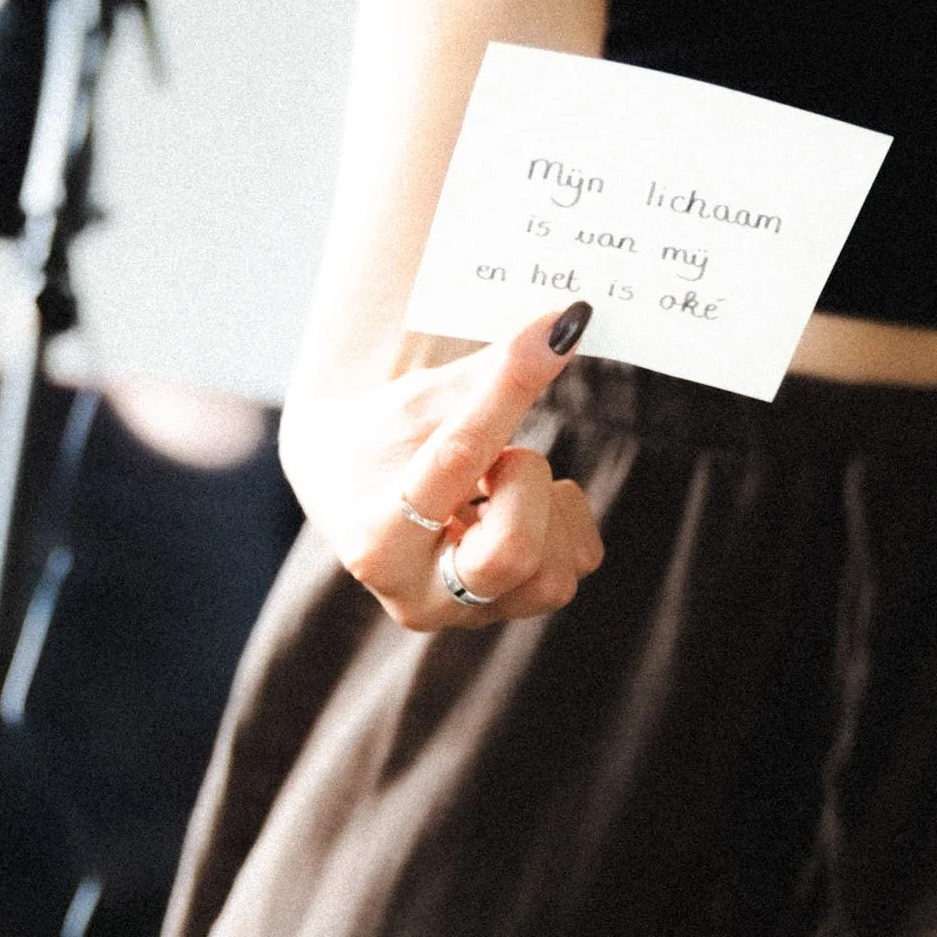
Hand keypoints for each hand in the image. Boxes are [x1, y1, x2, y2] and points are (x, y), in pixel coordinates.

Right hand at [283, 302, 604, 631]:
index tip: (549, 334)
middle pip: (514, 553)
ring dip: (544, 505)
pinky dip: (563, 520)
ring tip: (499, 479)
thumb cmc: (385, 434)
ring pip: (555, 572)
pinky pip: (578, 562)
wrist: (358, 485)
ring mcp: (470, 613)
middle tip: (501, 454)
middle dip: (525, 483)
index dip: (507, 390)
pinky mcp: (514, 607)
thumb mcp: (423, 401)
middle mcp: (419, 596)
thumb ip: (491, 372)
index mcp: (378, 540)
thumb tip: (568, 322)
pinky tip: (520, 502)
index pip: (455, 461)